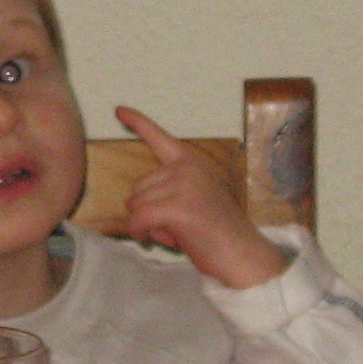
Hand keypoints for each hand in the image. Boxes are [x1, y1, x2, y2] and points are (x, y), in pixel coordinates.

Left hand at [114, 106, 288, 289]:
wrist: (243, 255)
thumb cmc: (218, 233)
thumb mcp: (196, 198)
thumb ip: (172, 188)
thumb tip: (136, 201)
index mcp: (192, 163)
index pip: (160, 138)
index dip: (138, 122)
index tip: (119, 109)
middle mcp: (187, 168)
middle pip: (137, 188)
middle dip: (148, 211)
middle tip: (180, 224)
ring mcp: (183, 185)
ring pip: (135, 205)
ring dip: (148, 225)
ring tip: (180, 232)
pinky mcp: (177, 207)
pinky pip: (138, 219)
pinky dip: (141, 232)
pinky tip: (158, 240)